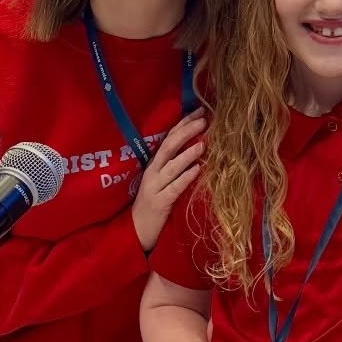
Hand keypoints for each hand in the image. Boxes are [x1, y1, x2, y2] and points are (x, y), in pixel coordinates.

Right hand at [131, 110, 206, 251]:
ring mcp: (155, 187)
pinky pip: (174, 189)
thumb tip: (199, 143)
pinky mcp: (159, 203)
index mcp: (155, 163)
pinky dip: (185, 179)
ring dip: (187, 155)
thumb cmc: (155, 202)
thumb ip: (176, 163)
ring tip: (202, 144)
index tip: (200, 111)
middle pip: (168, 147)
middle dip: (186, 132)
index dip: (183, 123)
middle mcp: (153, 172)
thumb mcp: (163, 179)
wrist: (137, 230)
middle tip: (203, 121)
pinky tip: (196, 171)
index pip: (169, 138)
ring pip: (171, 167)